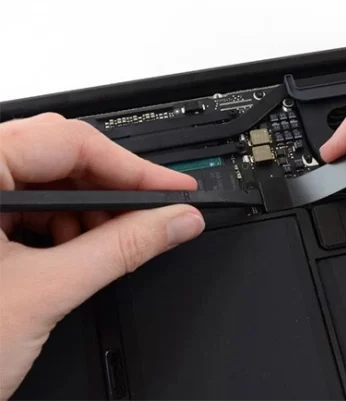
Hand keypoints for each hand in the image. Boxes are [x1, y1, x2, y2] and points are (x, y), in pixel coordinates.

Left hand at [0, 114, 204, 398]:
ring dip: (91, 212)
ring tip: (117, 241)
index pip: (69, 142)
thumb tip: (176, 222)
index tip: (174, 189)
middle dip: (114, 191)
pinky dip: (65, 226)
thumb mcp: (44, 292)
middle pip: (58, 158)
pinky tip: (80, 250)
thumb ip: (122, 249)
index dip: (133, 168)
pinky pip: (28, 207)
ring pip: (45, 183)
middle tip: (158, 214)